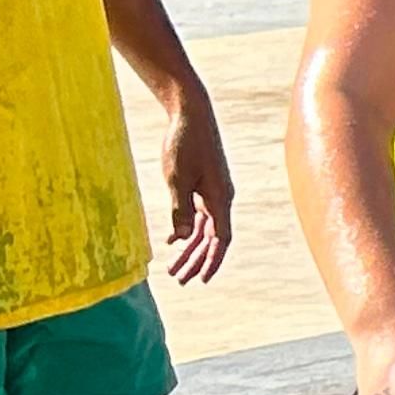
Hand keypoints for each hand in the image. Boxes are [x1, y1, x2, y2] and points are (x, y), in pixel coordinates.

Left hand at [158, 89, 234, 284]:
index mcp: (220, 198)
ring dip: (191, 249)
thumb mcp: (177, 178)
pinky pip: (199, 216)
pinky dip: (188, 230)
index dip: (212, 261)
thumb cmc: (184, 143)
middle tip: (179, 280)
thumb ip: (180, 209)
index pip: (220, 239)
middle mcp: (221, 198)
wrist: (191, 113)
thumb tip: (181, 239)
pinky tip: (173, 241)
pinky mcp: (205, 185)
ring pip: (205, 229)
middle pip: (212, 238)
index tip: (201, 279)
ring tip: (173, 267)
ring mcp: (214, 192)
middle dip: (196, 260)